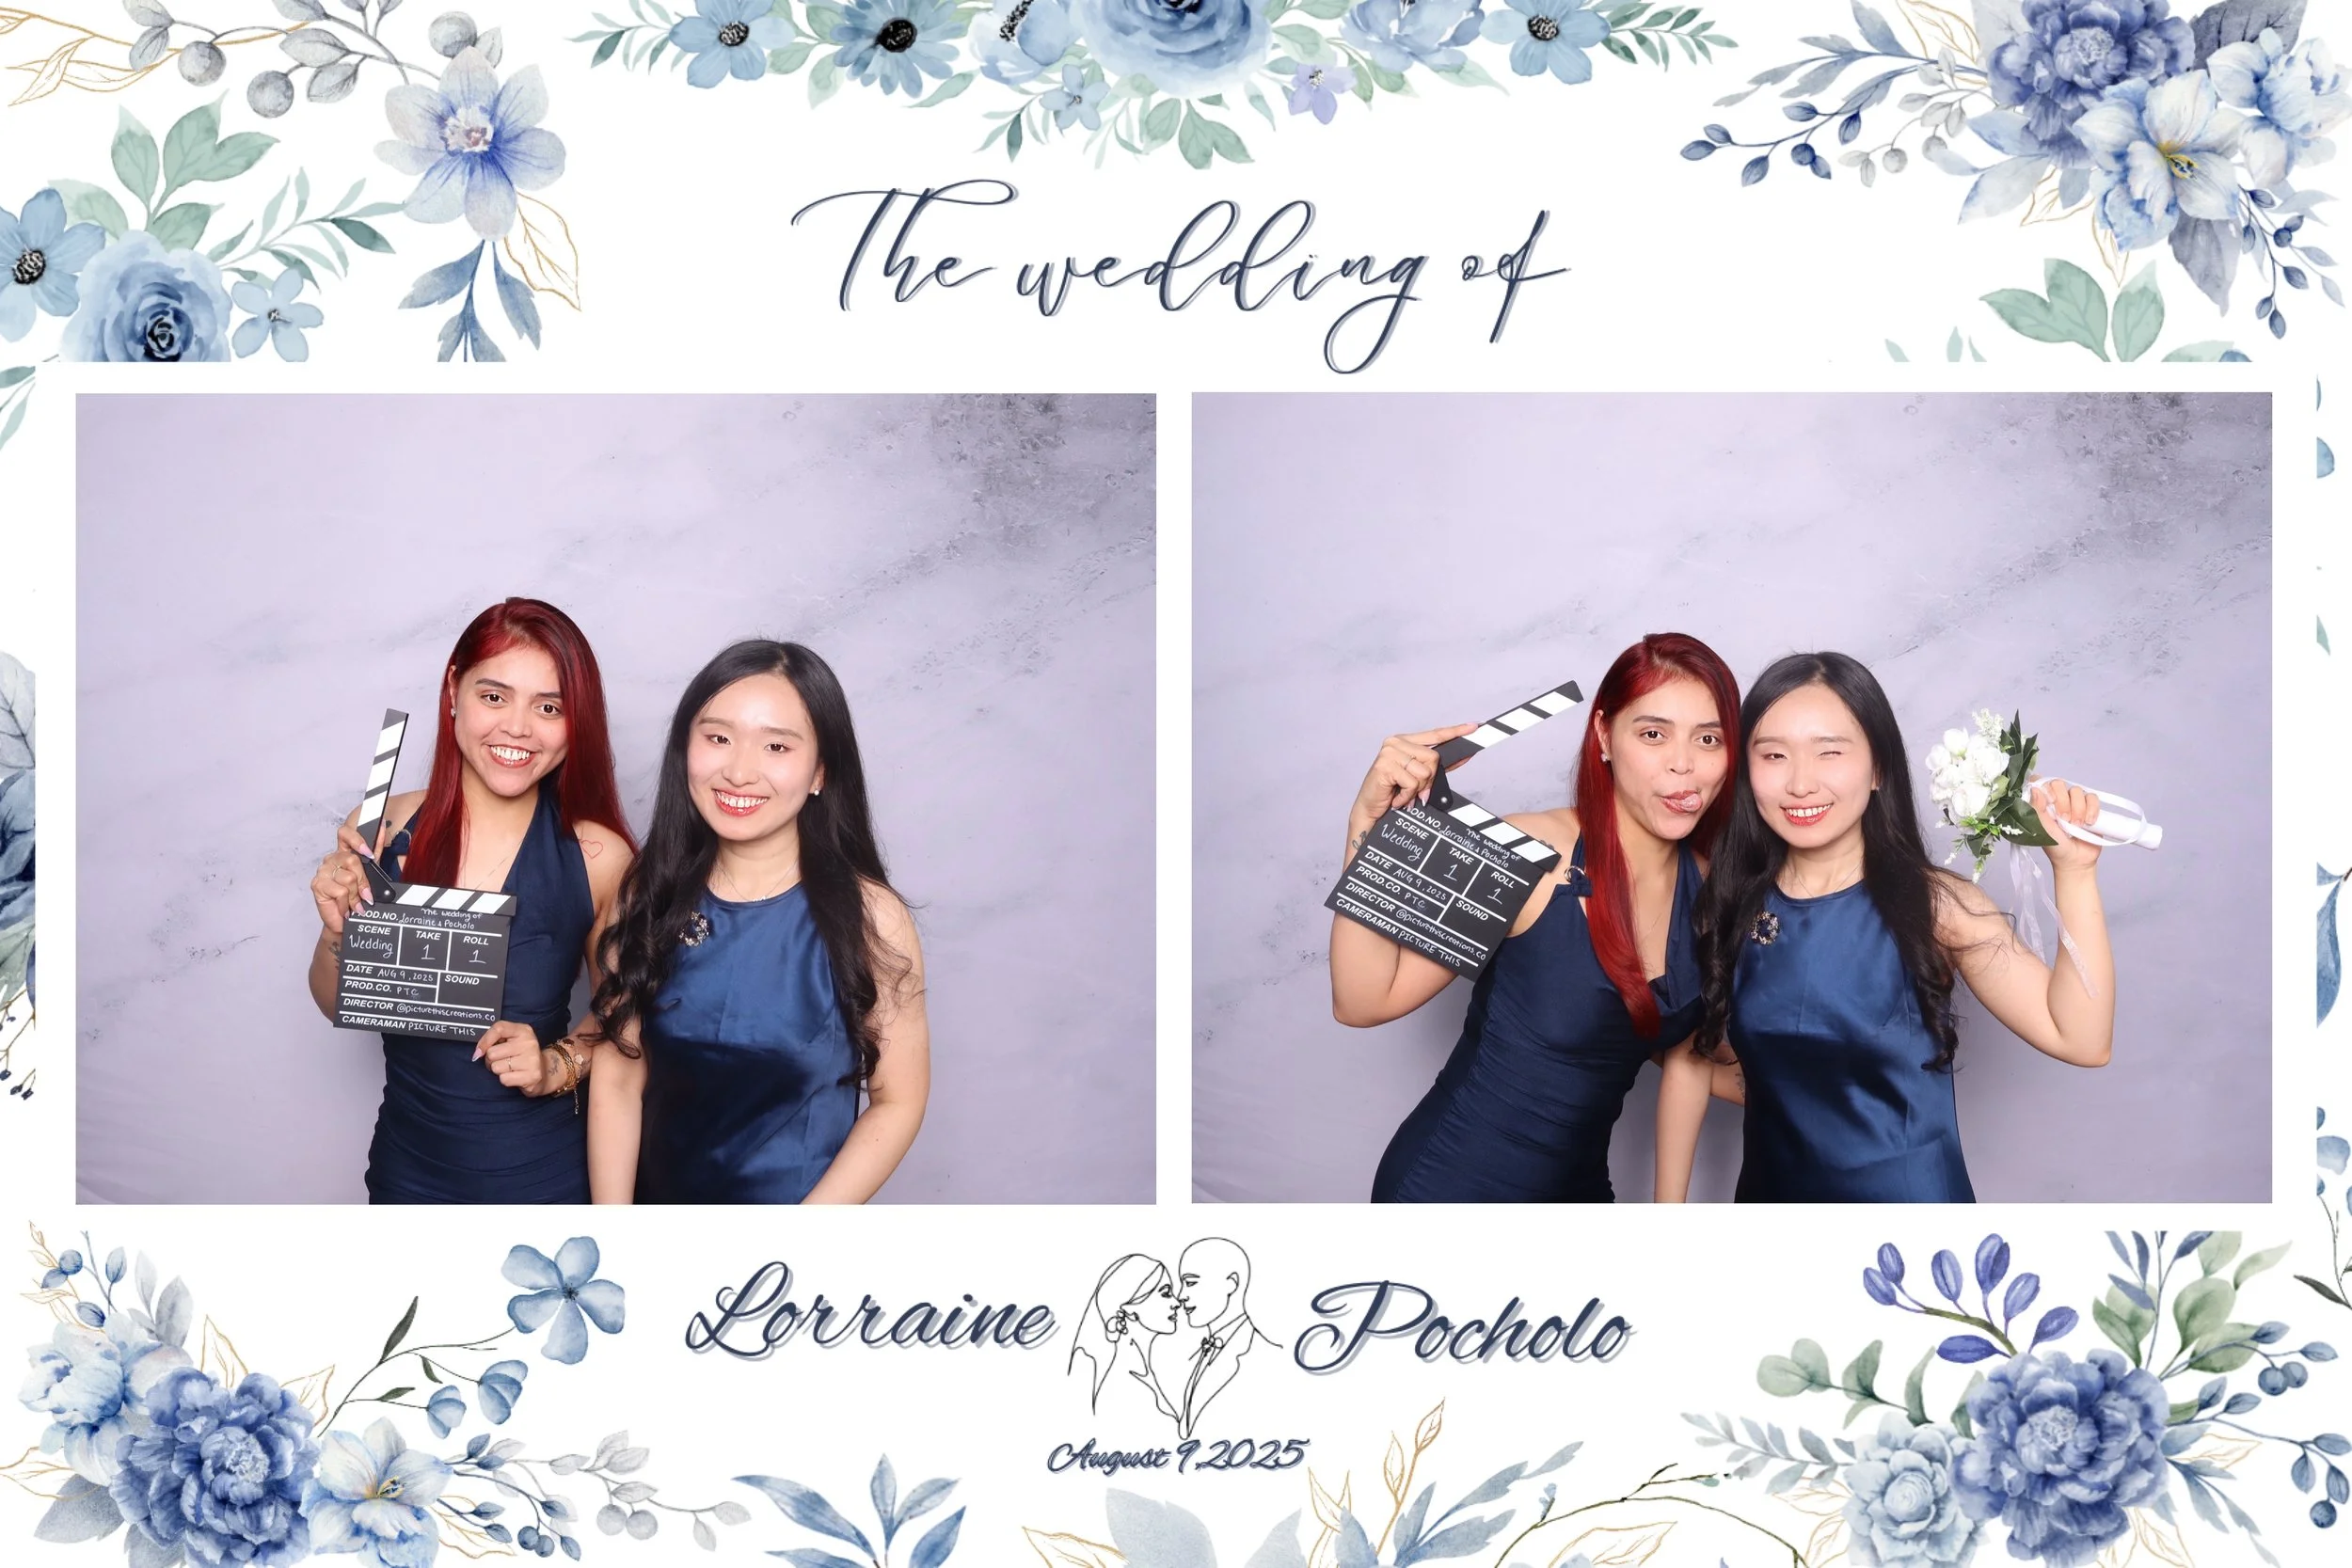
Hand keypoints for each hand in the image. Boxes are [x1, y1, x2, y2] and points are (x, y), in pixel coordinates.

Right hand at [310, 821, 384, 940]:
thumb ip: (375, 852)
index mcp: (344, 853)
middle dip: (363, 881)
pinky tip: (344, 907)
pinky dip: (346, 902)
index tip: (368, 853)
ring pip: (348, 878)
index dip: (357, 839)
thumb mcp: (370, 874)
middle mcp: (332, 859)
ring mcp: (323, 871)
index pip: (345, 834)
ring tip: (353, 903)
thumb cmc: (357, 898)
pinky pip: (340, 891)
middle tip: (365, 895)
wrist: (345, 921)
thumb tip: (382, 829)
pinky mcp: (317, 885)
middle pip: (352, 860)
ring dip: (355, 895)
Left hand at [474, 1020, 560, 1095]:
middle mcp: (529, 1043)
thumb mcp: (512, 1040)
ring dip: (499, 1071)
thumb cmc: (521, 1055)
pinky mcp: (532, 1076)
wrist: (545, 1072)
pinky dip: (506, 1080)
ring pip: (496, 1067)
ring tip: (510, 1068)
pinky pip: (504, 1079)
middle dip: (491, 1060)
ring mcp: (532, 1059)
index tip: (479, 1051)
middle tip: (502, 1061)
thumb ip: (495, 1040)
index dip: (484, 1040)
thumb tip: (477, 1053)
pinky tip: (516, 1076)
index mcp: (523, 1030)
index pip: (499, 1028)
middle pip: (492, 1053)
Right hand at [1350, 724, 1479, 834]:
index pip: (1435, 734)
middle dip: (1429, 779)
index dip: (1455, 731)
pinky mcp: (1385, 766)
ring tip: (1404, 794)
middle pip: (1433, 757)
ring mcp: (1389, 753)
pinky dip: (1407, 796)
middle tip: (1416, 791)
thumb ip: (1437, 767)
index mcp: (1404, 741)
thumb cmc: (1391, 791)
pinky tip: (1397, 798)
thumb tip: (1463, 756)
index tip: (1473, 727)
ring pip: (1425, 772)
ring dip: (1417, 790)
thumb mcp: (1418, 777)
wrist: (1370, 809)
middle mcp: (1396, 742)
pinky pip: (1412, 783)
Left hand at [2032, 778, 2102, 872]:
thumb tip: (2034, 789)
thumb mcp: (2042, 829)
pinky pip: (2092, 798)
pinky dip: (2092, 809)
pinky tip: (2089, 823)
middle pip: (2059, 784)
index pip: (2039, 782)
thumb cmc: (2055, 846)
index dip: (2044, 787)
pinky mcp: (2090, 807)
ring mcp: (2074, 802)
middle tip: (2064, 820)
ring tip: (2076, 826)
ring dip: (2078, 808)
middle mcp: (2057, 799)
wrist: (2075, 859)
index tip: (2049, 801)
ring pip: (2077, 791)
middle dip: (2062, 802)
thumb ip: (2036, 809)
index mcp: (2042, 803)